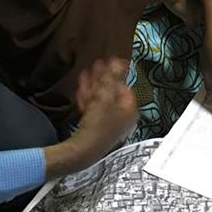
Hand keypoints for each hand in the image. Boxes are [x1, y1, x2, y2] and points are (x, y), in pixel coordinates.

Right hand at [46, 58, 137, 177]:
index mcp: (130, 109)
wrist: (84, 149)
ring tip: (85, 74)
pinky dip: (88, 99)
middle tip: (95, 66)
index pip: (124, 86)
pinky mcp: (99, 128)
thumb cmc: (99, 124)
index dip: (114, 74)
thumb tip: (120, 62)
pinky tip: (81, 91)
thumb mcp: (105, 96)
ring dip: (93, 87)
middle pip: (112, 93)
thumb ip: (112, 77)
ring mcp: (111, 123)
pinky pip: (95, 109)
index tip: (106, 63)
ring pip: (102, 100)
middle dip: (101, 79)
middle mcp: (123, 117)